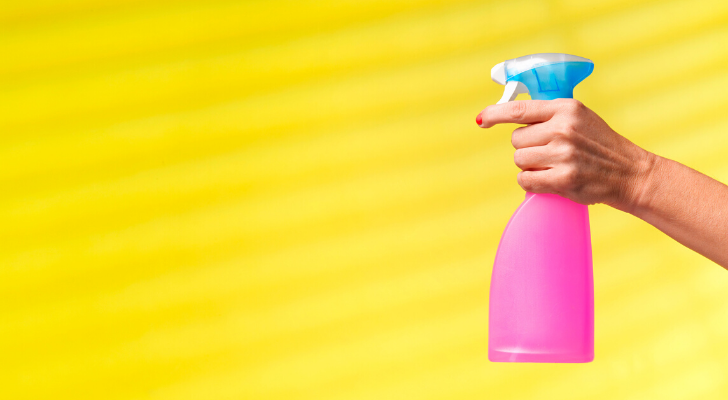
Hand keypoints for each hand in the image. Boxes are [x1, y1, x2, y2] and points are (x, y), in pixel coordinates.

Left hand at [476, 99, 654, 210]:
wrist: (630, 173)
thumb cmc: (600, 146)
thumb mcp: (580, 118)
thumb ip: (549, 115)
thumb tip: (511, 116)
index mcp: (566, 109)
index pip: (519, 109)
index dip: (495, 114)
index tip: (482, 120)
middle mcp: (563, 129)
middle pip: (516, 140)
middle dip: (527, 148)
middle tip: (550, 153)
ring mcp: (563, 154)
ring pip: (519, 160)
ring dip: (530, 166)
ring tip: (553, 166)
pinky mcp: (563, 178)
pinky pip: (525, 180)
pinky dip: (532, 183)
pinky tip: (549, 180)